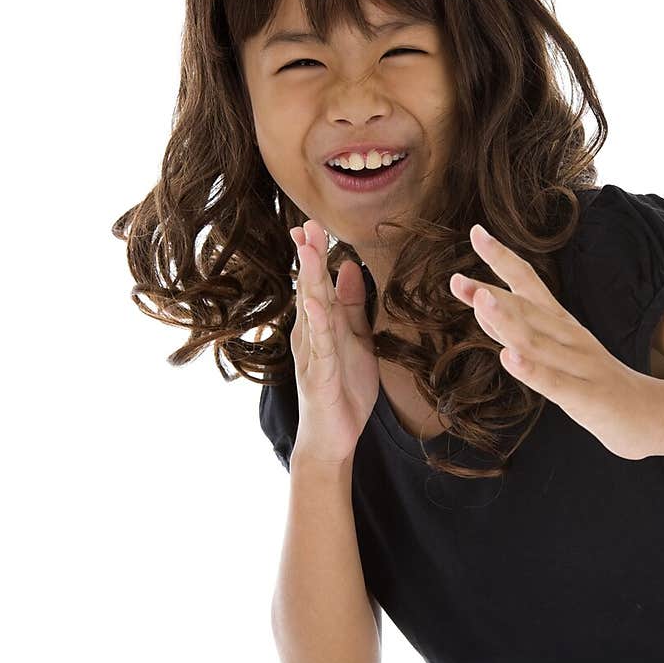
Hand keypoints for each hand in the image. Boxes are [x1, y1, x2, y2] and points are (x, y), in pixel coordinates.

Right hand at [288, 219, 379, 465]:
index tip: (312, 223)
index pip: (317, 282)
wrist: (332, 439)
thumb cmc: (343, 390)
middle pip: (310, 288)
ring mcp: (311, 355)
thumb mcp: (356, 341)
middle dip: (310, 256)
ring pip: (311, 311)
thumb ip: (352, 306)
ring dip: (310, 279)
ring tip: (309, 250)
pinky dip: (317, 323)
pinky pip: (319, 346)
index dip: (315, 253)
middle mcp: (310, 335)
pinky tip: (316, 303)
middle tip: (307, 223)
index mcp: (321, 325)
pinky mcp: (317, 376)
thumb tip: (349, 266)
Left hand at [449, 223, 663, 460]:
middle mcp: (570, 337)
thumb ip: (517, 329)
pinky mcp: (587, 397)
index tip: (475, 232)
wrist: (652, 413)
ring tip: (481, 301)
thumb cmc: (594, 381)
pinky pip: (556, 383)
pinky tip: (509, 358)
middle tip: (456, 278)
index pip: (530, 283)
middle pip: (527, 309)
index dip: (502, 258)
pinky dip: (531, 370)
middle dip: (491, 294)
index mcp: (561, 323)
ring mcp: (580, 365)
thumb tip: (480, 303)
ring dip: (508, 321)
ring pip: (538, 341)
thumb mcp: (554, 351)